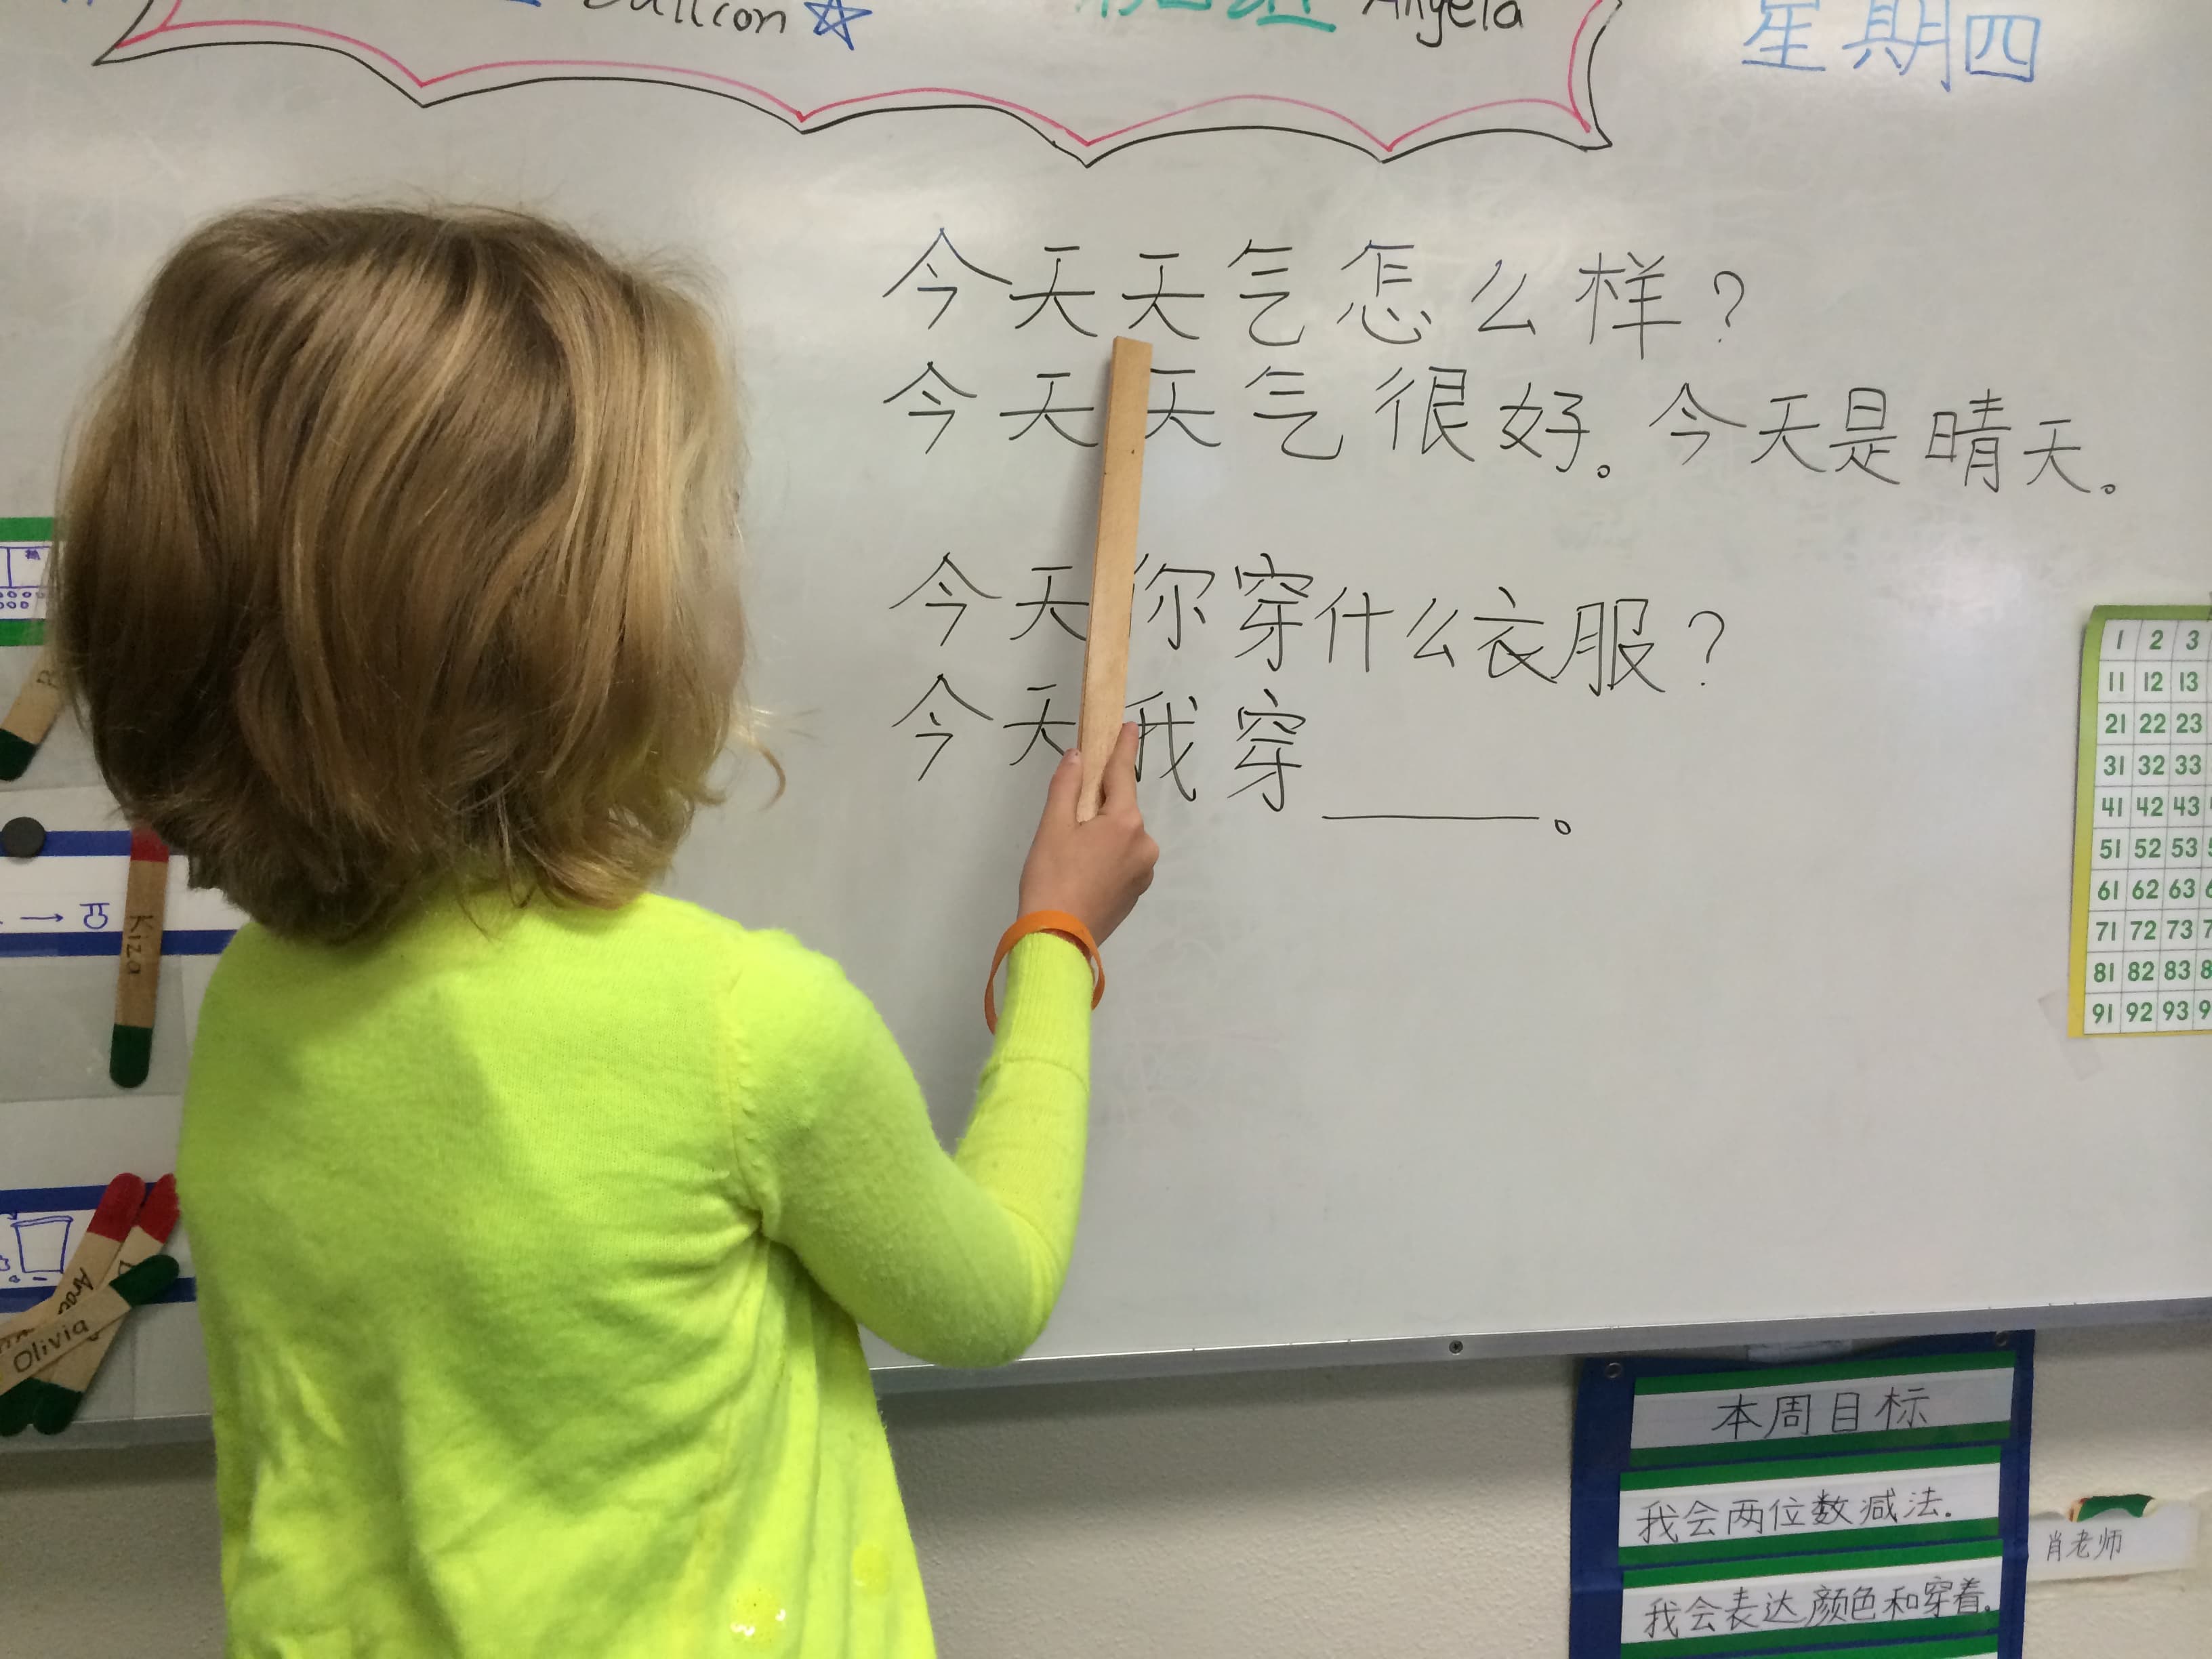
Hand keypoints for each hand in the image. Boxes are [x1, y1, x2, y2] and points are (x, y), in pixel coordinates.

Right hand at [1017, 723, 1158, 945]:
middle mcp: (1144, 844)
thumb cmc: (1051, 878)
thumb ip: (1066, 786)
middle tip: (1069, 815)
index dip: (1122, 748)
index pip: (1123, 774)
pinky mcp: (1137, 892)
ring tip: (1071, 852)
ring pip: (1122, 836)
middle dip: (1100, 803)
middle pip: (1121, 809)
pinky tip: (1083, 870)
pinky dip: (1107, 855)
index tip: (1128, 726)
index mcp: (1126, 822)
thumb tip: (1077, 757)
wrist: (1057, 939)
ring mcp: (1144, 871)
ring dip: (1103, 832)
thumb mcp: (1052, 827)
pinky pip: (1124, 860)